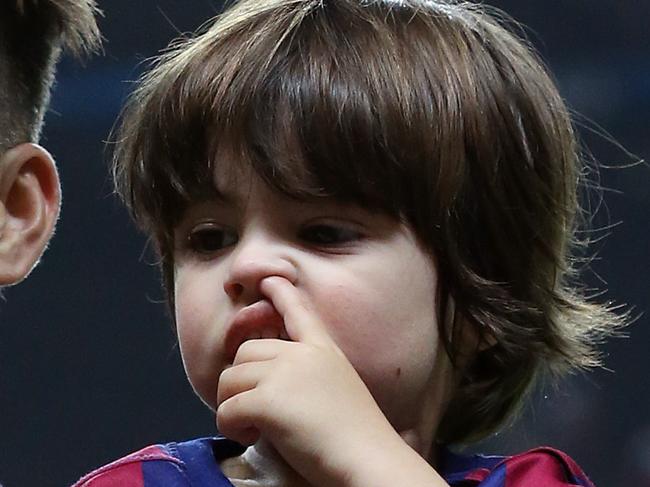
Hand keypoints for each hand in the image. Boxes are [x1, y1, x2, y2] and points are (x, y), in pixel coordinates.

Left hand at [216, 276, 402, 485]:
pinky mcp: (268, 400)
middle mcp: (301, 354)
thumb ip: (310, 376)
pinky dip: (231, 426)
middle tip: (254, 411)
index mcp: (323, 350)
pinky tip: (252, 437)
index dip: (281, 293)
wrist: (368, 459)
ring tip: (254, 427)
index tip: (268, 279)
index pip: (298, 313)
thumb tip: (273, 385)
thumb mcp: (341, 389)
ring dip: (232, 404)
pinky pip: (227, 408)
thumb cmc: (359, 437)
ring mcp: (284, 374)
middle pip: (246, 351)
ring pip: (229, 378)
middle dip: (240, 382)